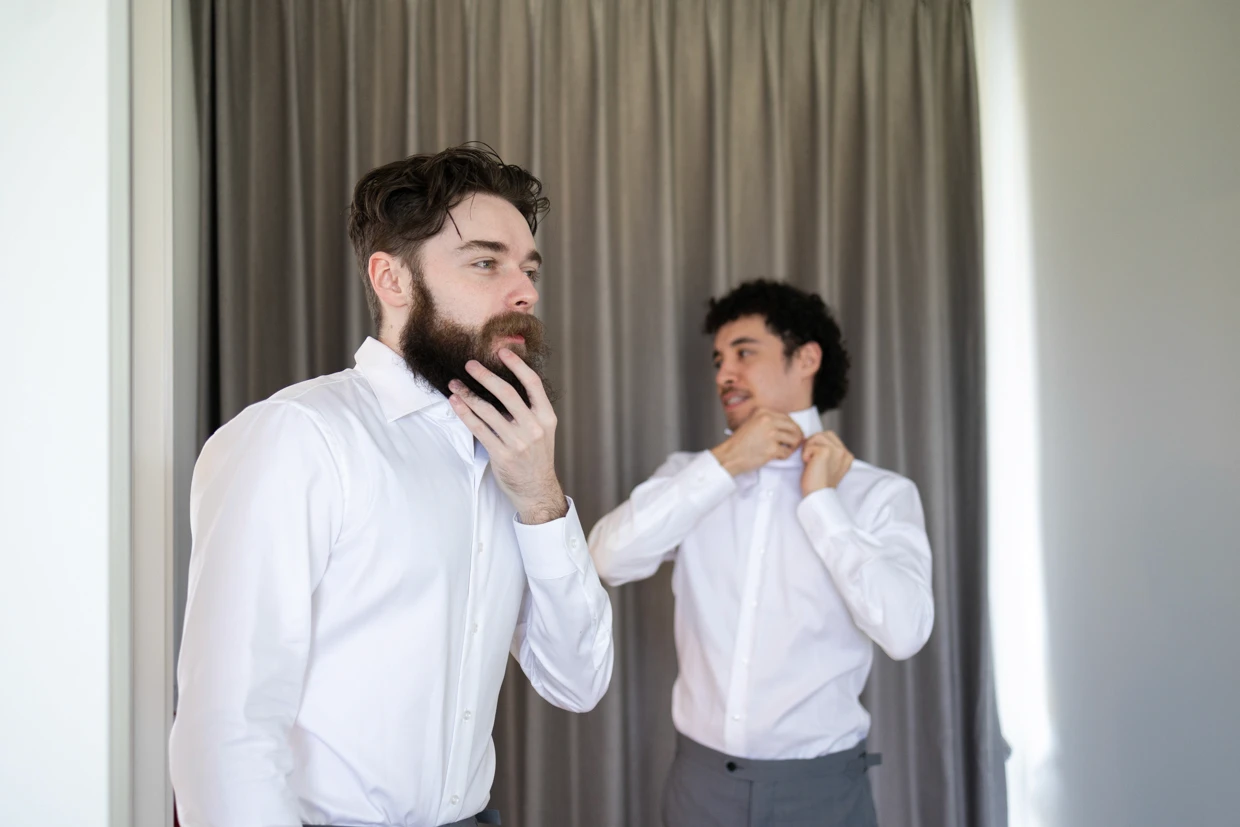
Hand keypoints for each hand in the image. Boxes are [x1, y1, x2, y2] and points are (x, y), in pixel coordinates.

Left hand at [447, 349, 567, 523]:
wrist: (536, 488)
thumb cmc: (536, 456)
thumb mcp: (542, 429)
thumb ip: (529, 408)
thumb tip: (505, 382)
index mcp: (546, 417)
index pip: (533, 383)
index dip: (517, 365)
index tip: (502, 351)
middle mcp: (533, 427)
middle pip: (507, 393)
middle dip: (485, 375)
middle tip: (469, 364)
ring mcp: (517, 441)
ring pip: (487, 410)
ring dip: (468, 394)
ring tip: (454, 384)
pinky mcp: (501, 453)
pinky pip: (479, 428)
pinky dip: (465, 413)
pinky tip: (456, 403)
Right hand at [710, 408, 804, 475]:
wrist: (730, 455)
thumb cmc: (740, 442)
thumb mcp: (752, 423)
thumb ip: (768, 421)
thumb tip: (788, 426)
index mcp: (763, 412)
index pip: (788, 418)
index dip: (792, 428)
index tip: (792, 434)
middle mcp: (768, 420)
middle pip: (794, 427)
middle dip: (797, 437)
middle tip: (794, 444)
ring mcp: (770, 434)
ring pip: (794, 440)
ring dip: (792, 447)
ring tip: (784, 450)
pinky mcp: (771, 448)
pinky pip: (787, 453)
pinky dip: (784, 456)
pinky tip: (776, 457)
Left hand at [800, 431, 853, 496]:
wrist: (818, 496)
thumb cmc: (818, 483)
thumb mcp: (828, 465)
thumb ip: (828, 452)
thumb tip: (813, 439)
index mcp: (847, 456)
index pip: (830, 437)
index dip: (818, 445)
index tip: (816, 461)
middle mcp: (844, 452)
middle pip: (824, 434)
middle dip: (814, 444)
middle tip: (812, 460)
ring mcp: (837, 451)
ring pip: (817, 436)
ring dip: (809, 448)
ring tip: (811, 462)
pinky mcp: (826, 451)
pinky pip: (810, 444)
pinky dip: (805, 454)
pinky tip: (809, 464)